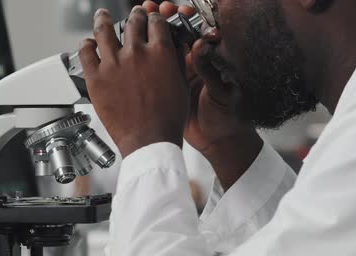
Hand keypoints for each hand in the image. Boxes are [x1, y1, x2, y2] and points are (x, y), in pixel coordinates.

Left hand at [78, 6, 188, 157]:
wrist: (149, 139)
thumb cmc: (166, 118)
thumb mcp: (181, 84)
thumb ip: (176, 60)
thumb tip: (176, 46)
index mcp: (159, 52)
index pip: (155, 22)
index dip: (153, 18)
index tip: (151, 19)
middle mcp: (136, 53)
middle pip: (132, 22)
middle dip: (134, 15)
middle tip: (133, 15)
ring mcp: (113, 64)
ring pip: (104, 29)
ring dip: (103, 19)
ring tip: (102, 16)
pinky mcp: (95, 78)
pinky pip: (85, 52)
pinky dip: (86, 44)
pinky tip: (88, 43)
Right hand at [145, 1, 263, 189]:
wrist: (217, 142)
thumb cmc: (227, 116)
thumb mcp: (221, 92)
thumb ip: (209, 70)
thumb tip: (202, 45)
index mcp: (208, 61)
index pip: (196, 32)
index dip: (185, 19)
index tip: (177, 11)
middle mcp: (192, 64)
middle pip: (175, 35)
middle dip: (163, 19)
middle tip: (153, 8)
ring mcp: (177, 76)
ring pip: (160, 49)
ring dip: (148, 34)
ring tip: (138, 19)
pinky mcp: (165, 89)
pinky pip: (151, 70)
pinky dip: (140, 60)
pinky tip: (128, 51)